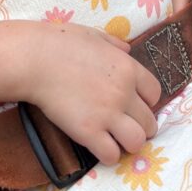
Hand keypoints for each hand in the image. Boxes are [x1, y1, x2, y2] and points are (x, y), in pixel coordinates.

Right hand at [25, 22, 160, 165]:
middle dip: (140, 126)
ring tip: (116, 139)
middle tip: (125, 126)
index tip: (135, 105)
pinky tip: (99, 146)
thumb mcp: (96, 35)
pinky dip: (108, 154)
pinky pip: (112, 155)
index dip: (147, 102)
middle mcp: (124, 93)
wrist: (36, 59)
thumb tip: (127, 49)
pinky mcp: (89, 132)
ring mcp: (108, 114)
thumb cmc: (62, 43)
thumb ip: (115, 44)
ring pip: (137, 142)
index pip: (155, 93)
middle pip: (149, 122)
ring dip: (129, 143)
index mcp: (128, 68)